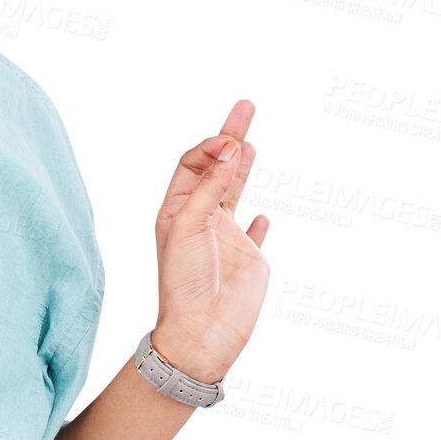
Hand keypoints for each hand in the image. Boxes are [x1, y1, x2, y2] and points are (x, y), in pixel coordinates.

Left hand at [152, 99, 270, 382]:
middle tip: (245, 107)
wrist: (201, 332)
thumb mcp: (188, 226)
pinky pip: (253, 236)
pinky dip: (259, 225)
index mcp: (177, 209)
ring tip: (249, 141)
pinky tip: (263, 218)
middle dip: (229, 138)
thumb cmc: (184, 282)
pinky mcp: (248, 261)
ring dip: (243, 168)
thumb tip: (229, 149)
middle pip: (215, 169)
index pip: (192, 164)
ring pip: (234, 194)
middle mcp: (200, 220)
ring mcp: (225, 239)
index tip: (230, 140)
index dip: (210, 147)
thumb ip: (210, 187)